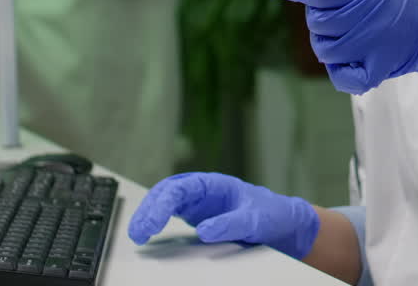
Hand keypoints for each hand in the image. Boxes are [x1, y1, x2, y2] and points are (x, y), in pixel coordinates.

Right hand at [127, 172, 319, 257]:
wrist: (280, 221)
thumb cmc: (270, 213)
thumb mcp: (255, 220)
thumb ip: (231, 224)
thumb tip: (204, 230)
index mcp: (215, 184)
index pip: (181, 188)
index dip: (164, 203)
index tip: (154, 222)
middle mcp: (202, 190)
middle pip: (167, 193)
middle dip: (149, 209)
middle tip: (139, 231)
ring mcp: (197, 202)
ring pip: (164, 201)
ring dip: (148, 214)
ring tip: (137, 233)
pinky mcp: (196, 215)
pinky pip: (170, 213)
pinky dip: (156, 220)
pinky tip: (146, 232)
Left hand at [259, 0, 417, 108]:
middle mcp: (362, 22)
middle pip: (316, 20)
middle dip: (318, 11)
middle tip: (335, 4)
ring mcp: (368, 50)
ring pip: (324, 48)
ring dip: (325, 37)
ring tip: (340, 26)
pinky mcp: (376, 71)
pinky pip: (341, 76)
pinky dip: (338, 68)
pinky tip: (346, 55)